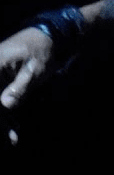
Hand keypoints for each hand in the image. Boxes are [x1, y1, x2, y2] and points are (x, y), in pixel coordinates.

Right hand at [0, 27, 54, 142]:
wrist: (47, 37)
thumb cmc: (42, 51)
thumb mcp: (35, 70)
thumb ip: (20, 87)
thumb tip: (5, 104)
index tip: (4, 122)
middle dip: (1, 119)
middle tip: (11, 137)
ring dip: (4, 120)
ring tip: (13, 138)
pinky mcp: (1, 81)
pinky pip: (1, 99)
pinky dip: (7, 114)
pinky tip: (13, 130)